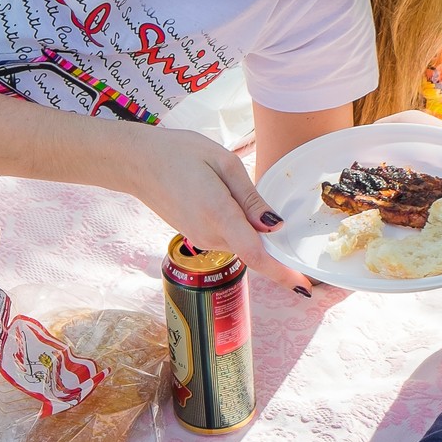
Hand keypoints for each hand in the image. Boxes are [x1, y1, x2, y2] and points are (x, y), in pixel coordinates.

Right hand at [125, 129, 306, 290]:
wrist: (137, 163)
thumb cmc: (179, 154)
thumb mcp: (223, 162)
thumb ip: (250, 197)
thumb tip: (274, 225)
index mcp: (219, 214)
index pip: (256, 254)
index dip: (282, 273)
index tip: (304, 287)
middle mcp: (209, 235)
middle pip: (253, 247)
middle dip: (268, 235)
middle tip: (262, 201)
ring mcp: (200, 240)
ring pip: (240, 242)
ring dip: (248, 225)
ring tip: (225, 184)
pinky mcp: (196, 237)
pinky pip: (227, 237)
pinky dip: (235, 225)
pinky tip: (219, 194)